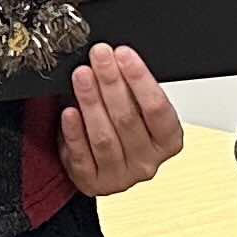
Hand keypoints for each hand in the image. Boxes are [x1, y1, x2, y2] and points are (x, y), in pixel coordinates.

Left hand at [61, 44, 186, 197]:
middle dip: (111, 82)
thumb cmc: (123, 128)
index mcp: (167, 141)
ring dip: (91, 102)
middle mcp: (147, 162)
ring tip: (82, 76)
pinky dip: (74, 132)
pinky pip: (82, 156)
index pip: (158, 108)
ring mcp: (121, 176)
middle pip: (128, 119)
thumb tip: (116, 56)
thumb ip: (132, 88)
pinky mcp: (93, 182)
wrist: (102, 162)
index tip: (123, 54)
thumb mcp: (137, 108)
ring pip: (104, 137)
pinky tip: (69, 112)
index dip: (140, 79)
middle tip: (99, 56)